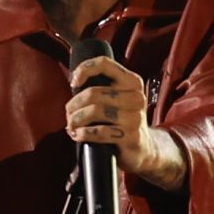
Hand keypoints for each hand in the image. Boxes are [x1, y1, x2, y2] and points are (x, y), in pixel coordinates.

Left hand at [67, 51, 182, 187]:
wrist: (144, 149)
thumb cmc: (122, 121)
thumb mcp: (117, 99)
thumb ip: (101, 87)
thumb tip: (74, 83)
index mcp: (132, 82)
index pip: (104, 64)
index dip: (84, 70)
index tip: (74, 83)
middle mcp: (136, 97)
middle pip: (93, 92)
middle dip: (74, 105)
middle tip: (69, 115)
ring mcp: (136, 118)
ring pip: (95, 111)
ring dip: (77, 120)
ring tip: (72, 126)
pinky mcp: (132, 137)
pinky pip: (100, 132)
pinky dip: (84, 134)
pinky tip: (78, 136)